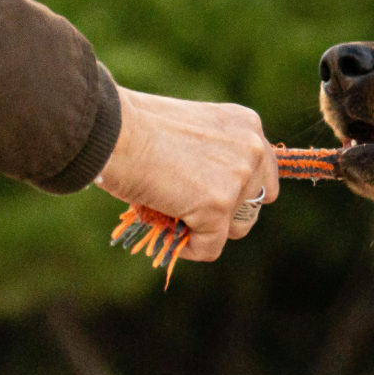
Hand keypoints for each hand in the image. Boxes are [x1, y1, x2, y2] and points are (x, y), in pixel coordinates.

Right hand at [96, 87, 279, 261]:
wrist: (110, 131)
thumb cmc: (132, 126)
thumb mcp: (190, 130)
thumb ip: (213, 153)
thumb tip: (213, 189)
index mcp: (246, 124)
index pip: (264, 171)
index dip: (239, 189)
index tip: (212, 194)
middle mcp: (253, 149)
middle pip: (256, 202)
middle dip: (227, 211)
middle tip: (191, 208)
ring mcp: (238, 178)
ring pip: (237, 227)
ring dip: (209, 229)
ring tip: (175, 218)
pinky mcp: (217, 206)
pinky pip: (211, 247)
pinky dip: (190, 249)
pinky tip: (168, 237)